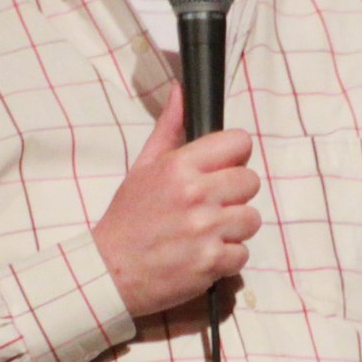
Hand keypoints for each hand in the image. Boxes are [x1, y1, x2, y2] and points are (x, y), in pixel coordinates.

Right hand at [92, 85, 262, 317]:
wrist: (110, 271)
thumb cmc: (128, 219)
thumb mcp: (142, 167)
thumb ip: (168, 129)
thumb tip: (182, 90)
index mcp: (180, 166)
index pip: (240, 143)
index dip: (234, 157)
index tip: (220, 170)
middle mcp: (196, 194)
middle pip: (251, 181)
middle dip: (234, 194)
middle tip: (209, 206)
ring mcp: (206, 230)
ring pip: (251, 219)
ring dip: (233, 228)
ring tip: (206, 233)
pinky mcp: (211, 262)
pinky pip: (242, 253)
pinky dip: (226, 258)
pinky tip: (203, 255)